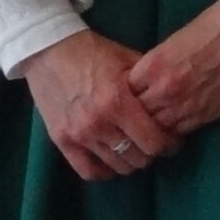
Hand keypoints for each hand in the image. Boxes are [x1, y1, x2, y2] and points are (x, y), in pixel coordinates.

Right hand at [18, 29, 179, 180]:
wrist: (46, 48)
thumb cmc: (91, 51)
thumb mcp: (126, 58)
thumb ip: (149, 82)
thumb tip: (172, 101)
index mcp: (118, 101)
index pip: (154, 142)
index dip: (169, 144)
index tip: (172, 140)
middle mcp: (99, 123)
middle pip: (138, 158)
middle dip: (150, 152)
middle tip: (151, 142)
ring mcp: (78, 134)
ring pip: (117, 166)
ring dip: (129, 159)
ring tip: (132, 148)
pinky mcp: (61, 140)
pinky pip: (88, 171)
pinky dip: (104, 170)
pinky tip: (110, 160)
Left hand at [127, 0, 219, 136]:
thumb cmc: (210, 26)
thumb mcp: (171, 44)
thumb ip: (155, 66)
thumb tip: (144, 84)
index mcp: (154, 66)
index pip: (126, 92)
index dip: (127, 95)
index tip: (130, 95)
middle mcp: (167, 89)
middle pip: (140, 114)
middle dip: (138, 113)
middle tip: (140, 113)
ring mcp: (188, 105)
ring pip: (160, 128)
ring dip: (157, 125)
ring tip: (156, 122)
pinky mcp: (209, 114)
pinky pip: (182, 131)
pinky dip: (176, 130)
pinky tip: (175, 124)